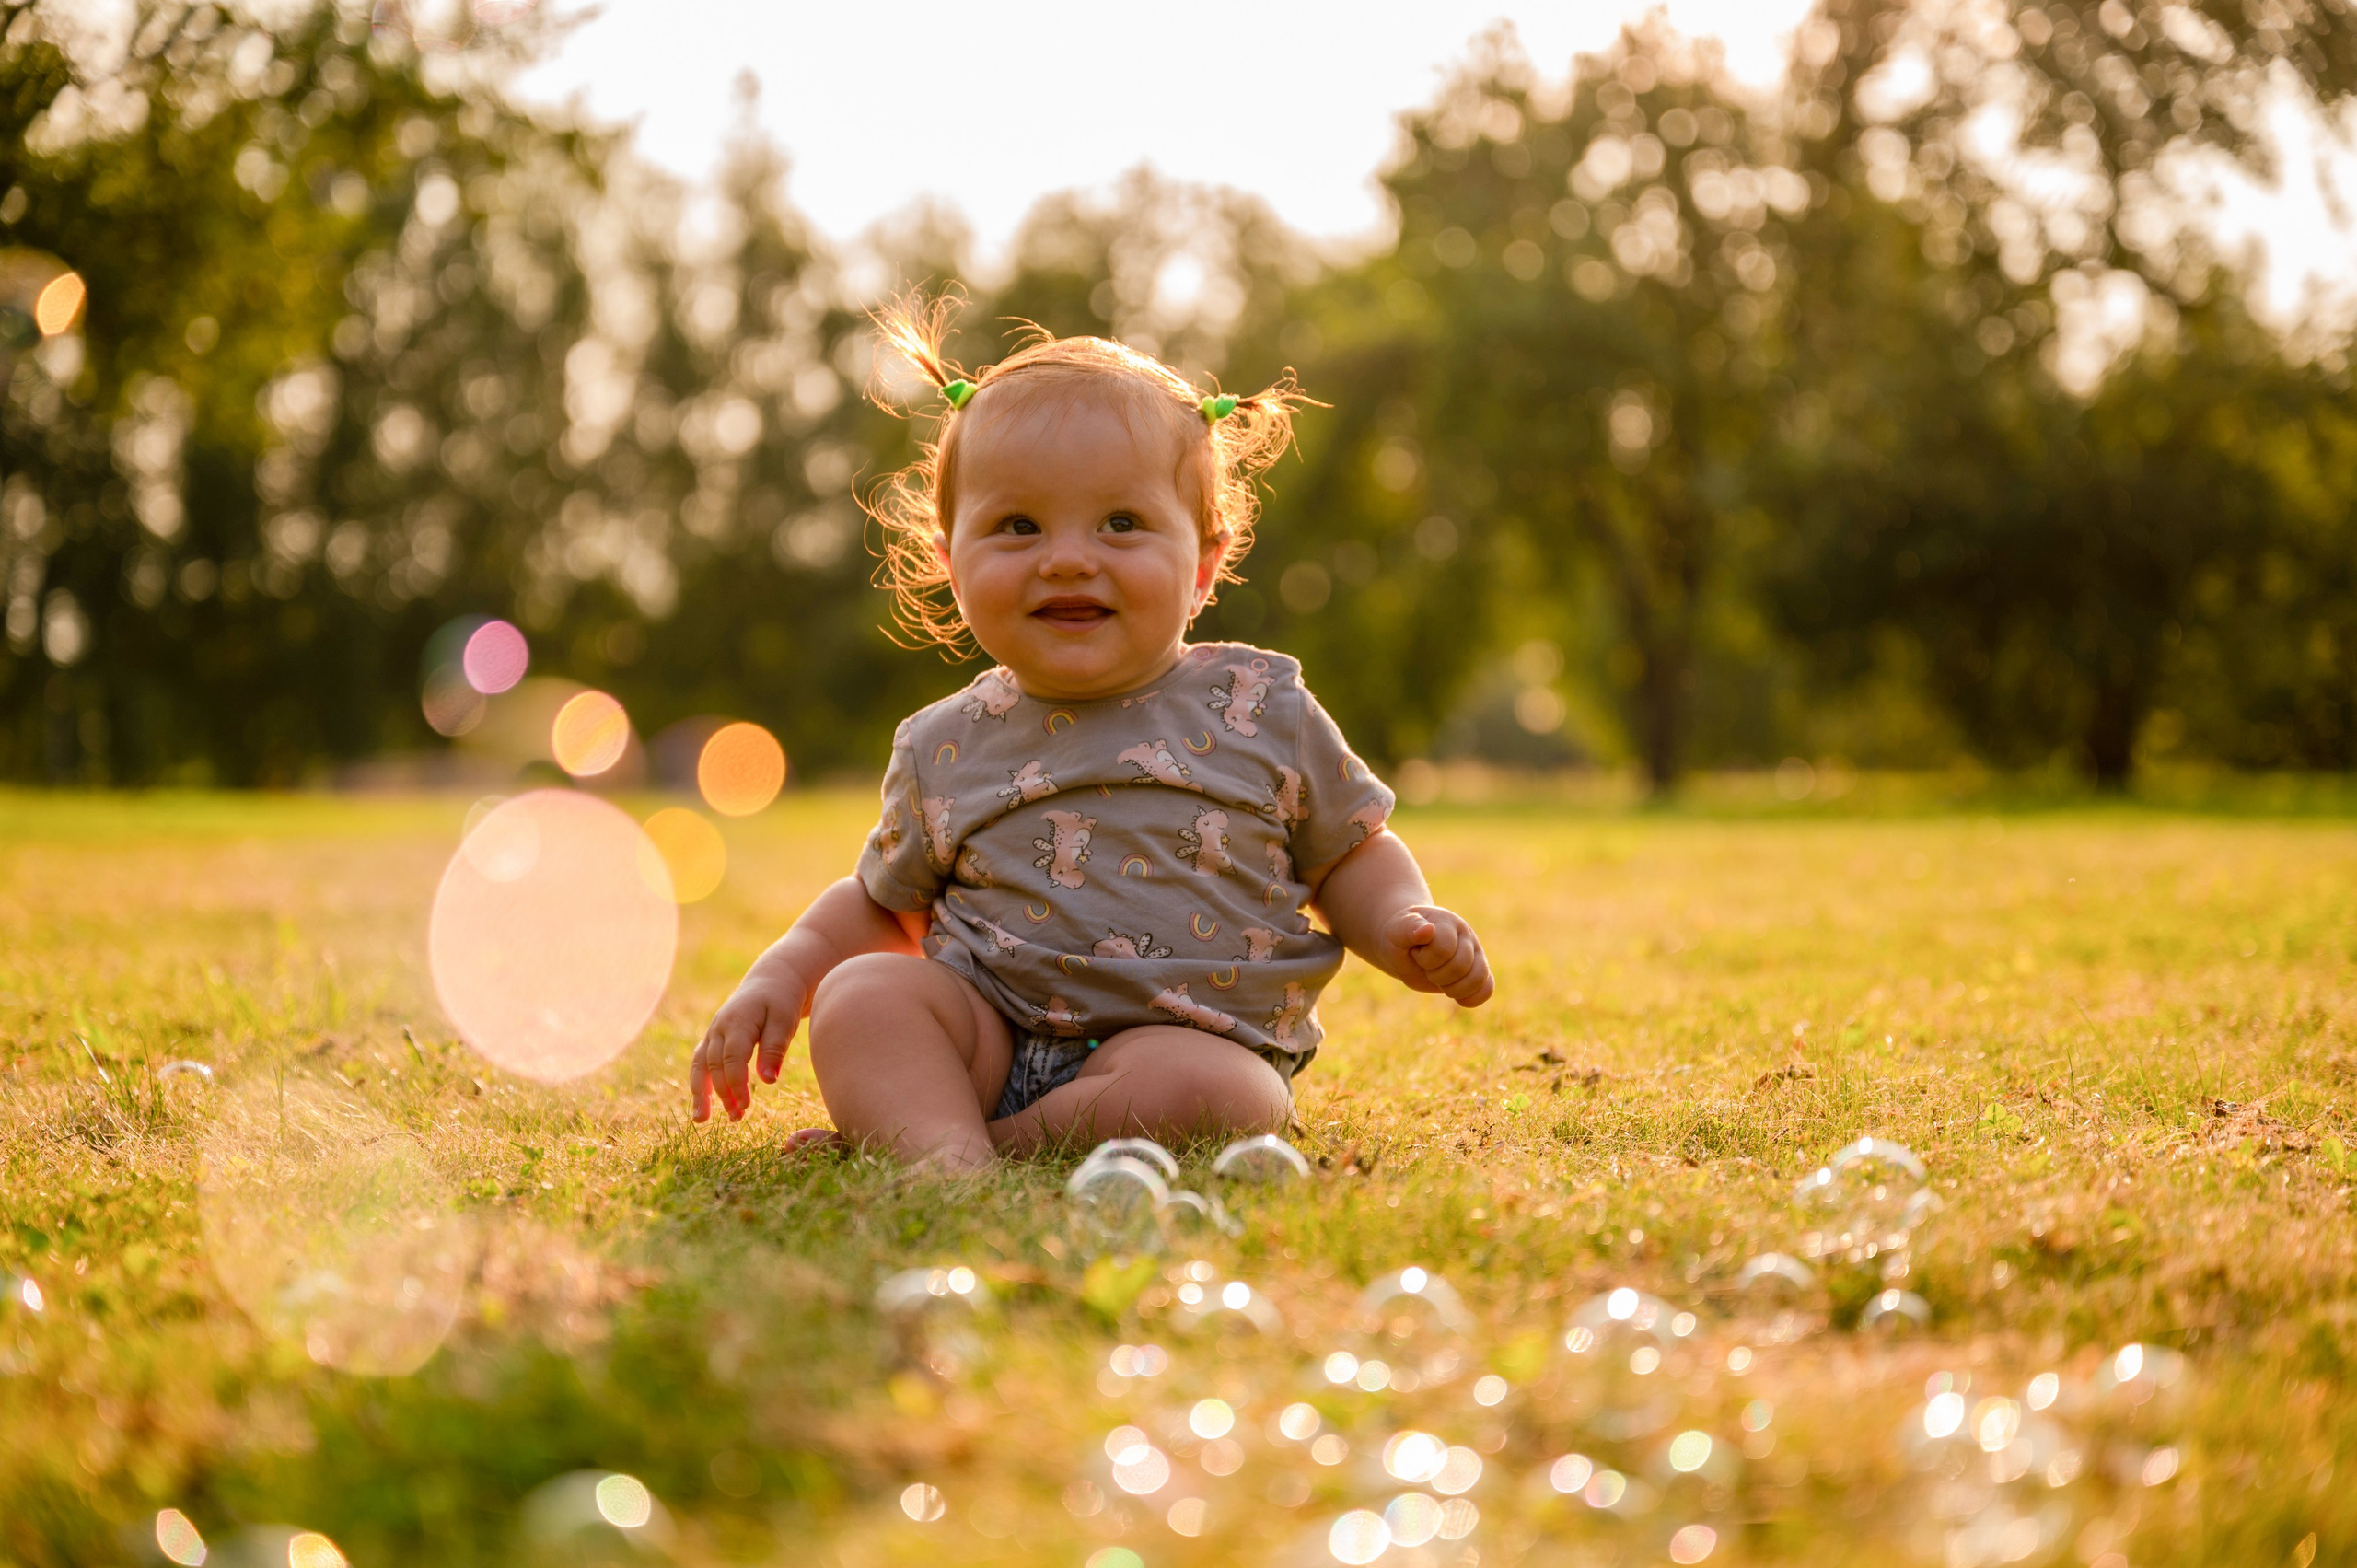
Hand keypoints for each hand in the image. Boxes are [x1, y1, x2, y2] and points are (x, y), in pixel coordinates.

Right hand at [689, 964, 807, 1122]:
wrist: (771, 982)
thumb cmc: (781, 1001)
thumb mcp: (784, 1021)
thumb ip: (775, 1049)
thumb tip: (768, 1081)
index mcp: (737, 1021)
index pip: (732, 1058)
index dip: (736, 1083)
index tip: (746, 1105)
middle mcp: (719, 1027)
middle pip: (715, 1065)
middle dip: (723, 1093)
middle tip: (737, 1117)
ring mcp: (713, 1033)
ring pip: (701, 1066)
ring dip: (702, 1093)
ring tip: (702, 1120)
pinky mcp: (712, 1039)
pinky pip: (700, 1063)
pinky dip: (699, 1084)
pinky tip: (703, 1106)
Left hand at [1381, 905, 1493, 1006]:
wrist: (1405, 947)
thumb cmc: (1400, 938)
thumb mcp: (1396, 931)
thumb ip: (1409, 928)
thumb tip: (1427, 930)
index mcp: (1447, 923)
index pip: (1443, 949)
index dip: (1426, 959)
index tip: (1415, 953)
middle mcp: (1465, 936)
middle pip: (1461, 966)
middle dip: (1437, 975)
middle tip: (1425, 968)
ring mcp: (1474, 953)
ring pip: (1479, 978)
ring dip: (1454, 989)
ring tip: (1440, 982)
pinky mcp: (1476, 971)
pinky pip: (1487, 988)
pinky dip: (1473, 998)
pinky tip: (1456, 998)